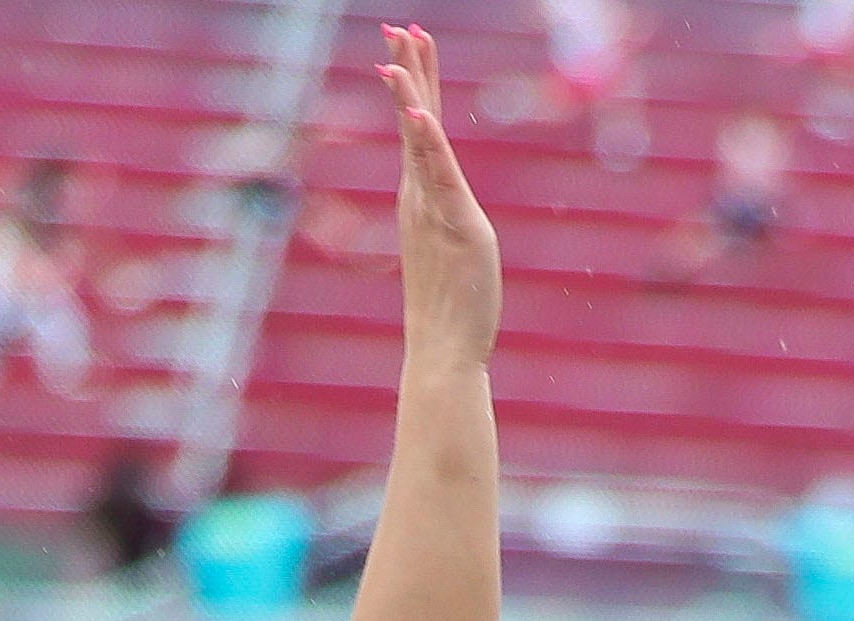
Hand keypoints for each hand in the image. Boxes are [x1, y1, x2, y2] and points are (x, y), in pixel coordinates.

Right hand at [378, 25, 498, 364]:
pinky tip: (419, 114)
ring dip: (411, 92)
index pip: (418, 131)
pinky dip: (428, 144)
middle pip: (414, 121)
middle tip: (398, 27)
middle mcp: (420, 198)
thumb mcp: (447, 254)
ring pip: (421, 140)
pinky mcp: (456, 226)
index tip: (404, 45)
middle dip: (407, 72)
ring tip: (400, 50)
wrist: (442, 354)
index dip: (413, 87)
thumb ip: (445, 225)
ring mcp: (434, 210)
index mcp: (420, 200)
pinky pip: (440, 178)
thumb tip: (448, 219)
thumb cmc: (448, 313)